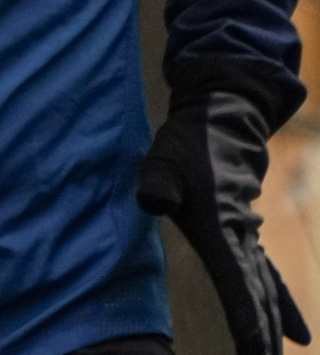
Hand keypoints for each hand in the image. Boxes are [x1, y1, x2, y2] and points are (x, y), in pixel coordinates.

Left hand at [140, 67, 308, 353]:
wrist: (223, 118)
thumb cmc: (188, 141)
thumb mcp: (164, 157)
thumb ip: (157, 181)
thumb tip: (154, 204)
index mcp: (221, 228)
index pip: (237, 284)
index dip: (246, 320)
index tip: (255, 353)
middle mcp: (240, 238)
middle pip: (255, 297)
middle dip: (262, 336)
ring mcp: (247, 237)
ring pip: (264, 291)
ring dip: (271, 325)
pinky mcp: (245, 234)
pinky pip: (266, 279)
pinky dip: (277, 305)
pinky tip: (296, 333)